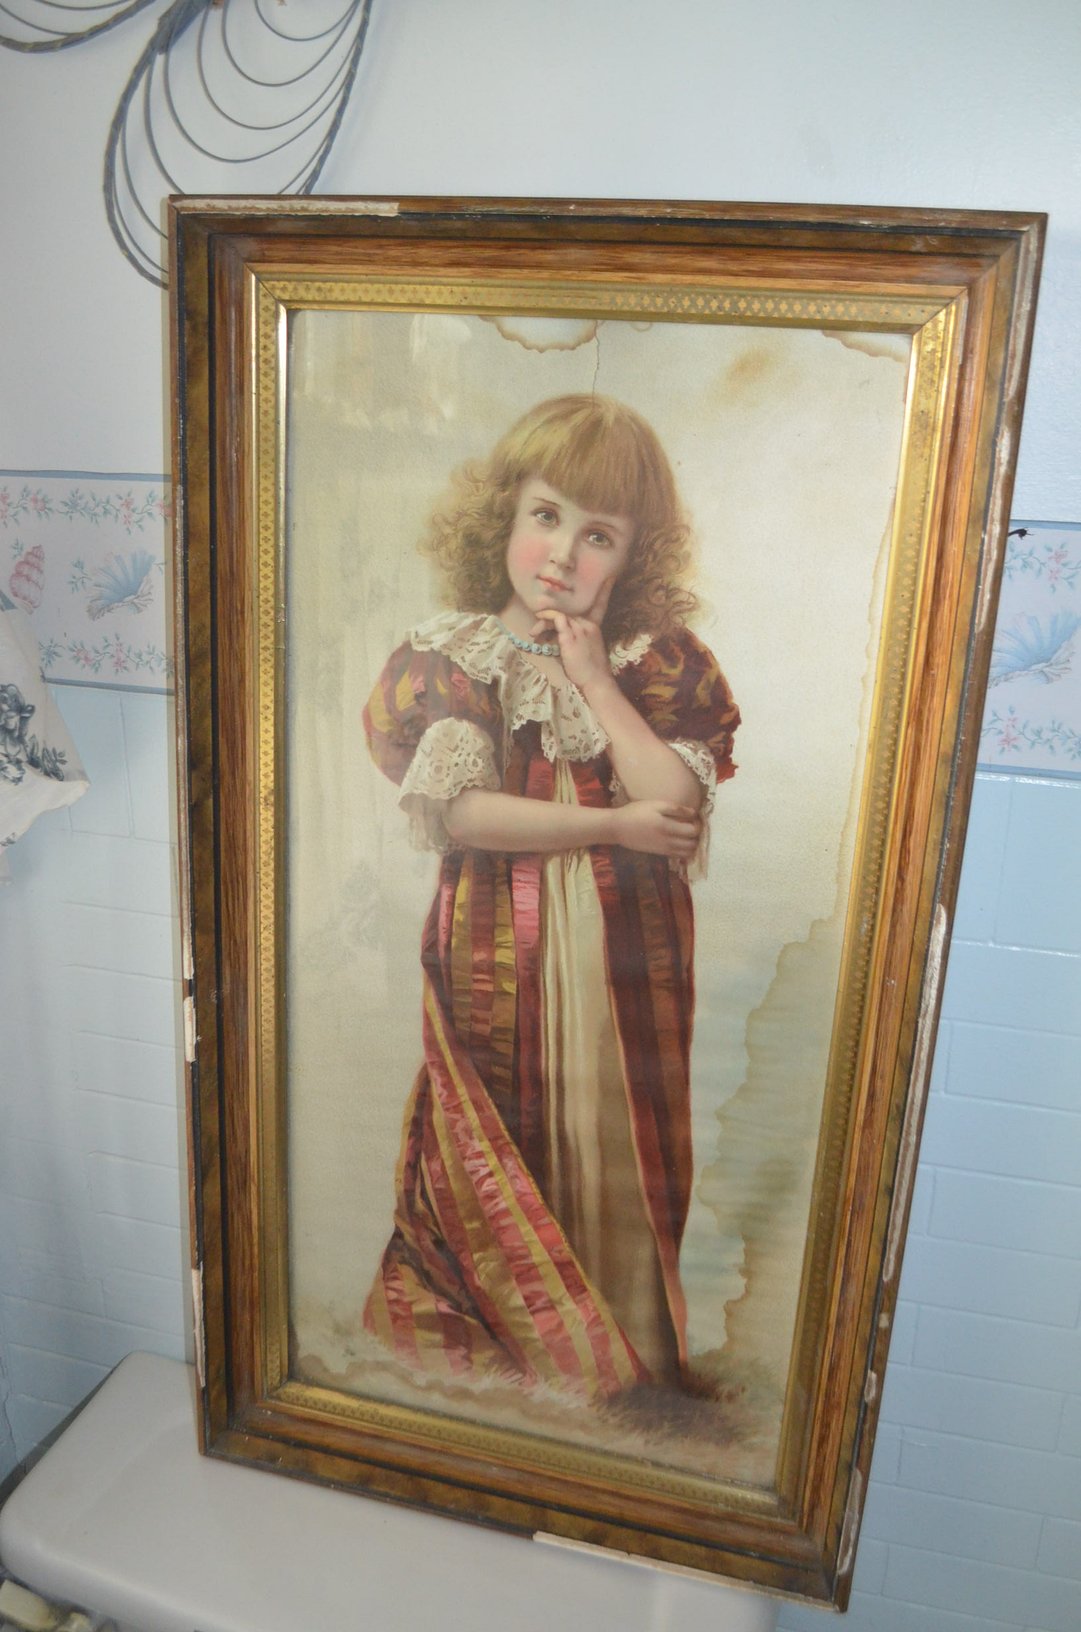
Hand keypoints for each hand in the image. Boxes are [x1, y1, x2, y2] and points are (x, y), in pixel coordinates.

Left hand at [531, 576, 616, 690]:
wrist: (596, 681)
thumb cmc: (587, 669)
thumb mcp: (579, 650)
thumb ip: (567, 639)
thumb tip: (549, 637)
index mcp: (594, 626)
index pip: (601, 605)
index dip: (605, 591)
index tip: (610, 577)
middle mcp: (588, 625)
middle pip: (567, 611)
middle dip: (550, 614)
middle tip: (537, 623)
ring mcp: (580, 630)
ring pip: (559, 615)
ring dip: (543, 622)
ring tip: (534, 633)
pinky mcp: (571, 637)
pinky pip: (557, 620)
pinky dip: (546, 621)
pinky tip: (537, 631)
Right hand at [611, 800, 700, 858]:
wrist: (618, 828)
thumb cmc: (636, 812)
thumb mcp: (655, 805)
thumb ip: (675, 809)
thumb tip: (693, 813)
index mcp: (668, 828)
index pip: (694, 831)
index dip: (699, 823)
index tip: (694, 816)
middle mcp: (669, 842)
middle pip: (693, 844)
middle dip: (697, 835)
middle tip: (692, 825)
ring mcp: (665, 850)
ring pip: (688, 853)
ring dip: (692, 844)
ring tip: (687, 833)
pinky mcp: (660, 853)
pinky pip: (679, 857)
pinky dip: (684, 851)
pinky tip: (680, 841)